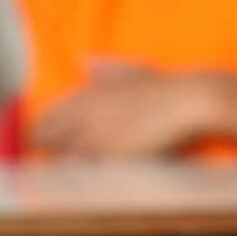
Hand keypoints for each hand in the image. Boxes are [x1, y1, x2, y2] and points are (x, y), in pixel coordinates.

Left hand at [33, 61, 219, 157]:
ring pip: (64, 159)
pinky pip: (87, 172)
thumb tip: (81, 60)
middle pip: (46, 140)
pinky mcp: (110, 157)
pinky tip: (106, 173)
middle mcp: (83, 114)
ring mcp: (95, 136)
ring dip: (73, 164)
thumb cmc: (167, 86)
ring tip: (91, 165)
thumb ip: (105, 68)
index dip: (47, 132)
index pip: (44, 119)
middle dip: (55, 149)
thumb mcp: (133, 70)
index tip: (57, 140)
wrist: (192, 101)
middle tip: (73, 156)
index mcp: (85, 94)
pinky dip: (90, 175)